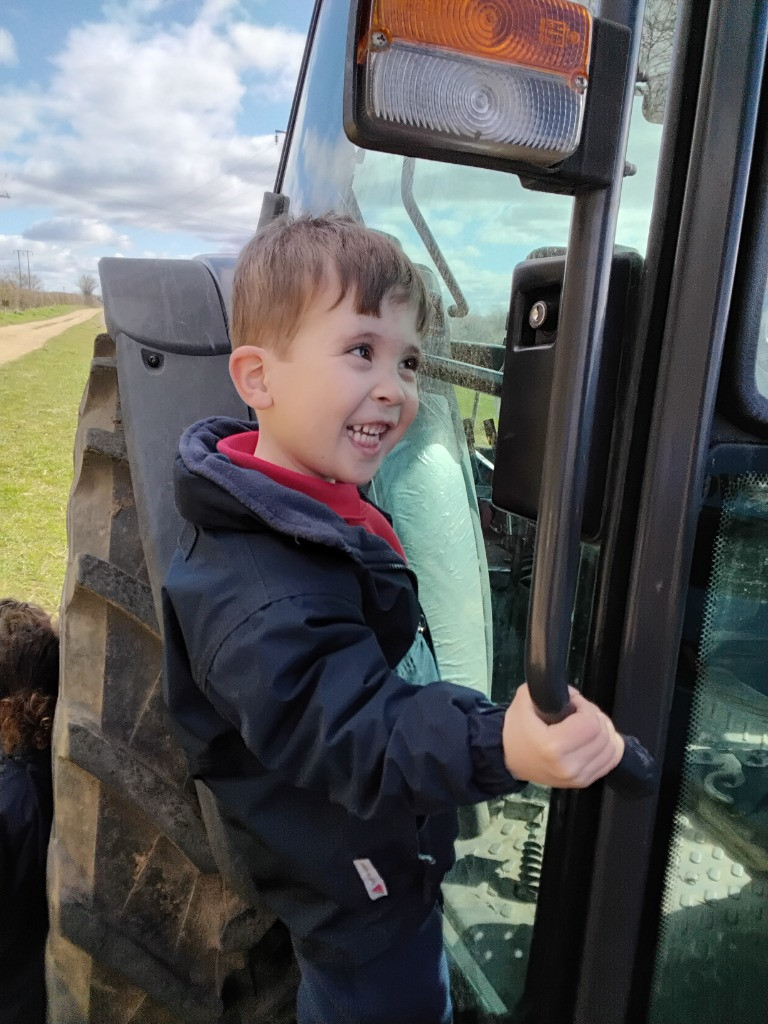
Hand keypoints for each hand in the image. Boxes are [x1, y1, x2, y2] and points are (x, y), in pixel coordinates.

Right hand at [502, 684, 623, 787]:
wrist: (508, 758)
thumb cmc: (516, 730)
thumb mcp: (525, 699)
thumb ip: (549, 689)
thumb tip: (575, 697)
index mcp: (552, 747)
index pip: (591, 724)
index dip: (585, 707)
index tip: (573, 704)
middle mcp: (568, 766)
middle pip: (604, 735)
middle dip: (595, 717)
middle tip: (579, 713)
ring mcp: (578, 777)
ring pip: (612, 748)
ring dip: (604, 731)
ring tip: (587, 726)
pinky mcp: (583, 782)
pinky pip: (611, 761)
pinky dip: (609, 746)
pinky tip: (596, 739)